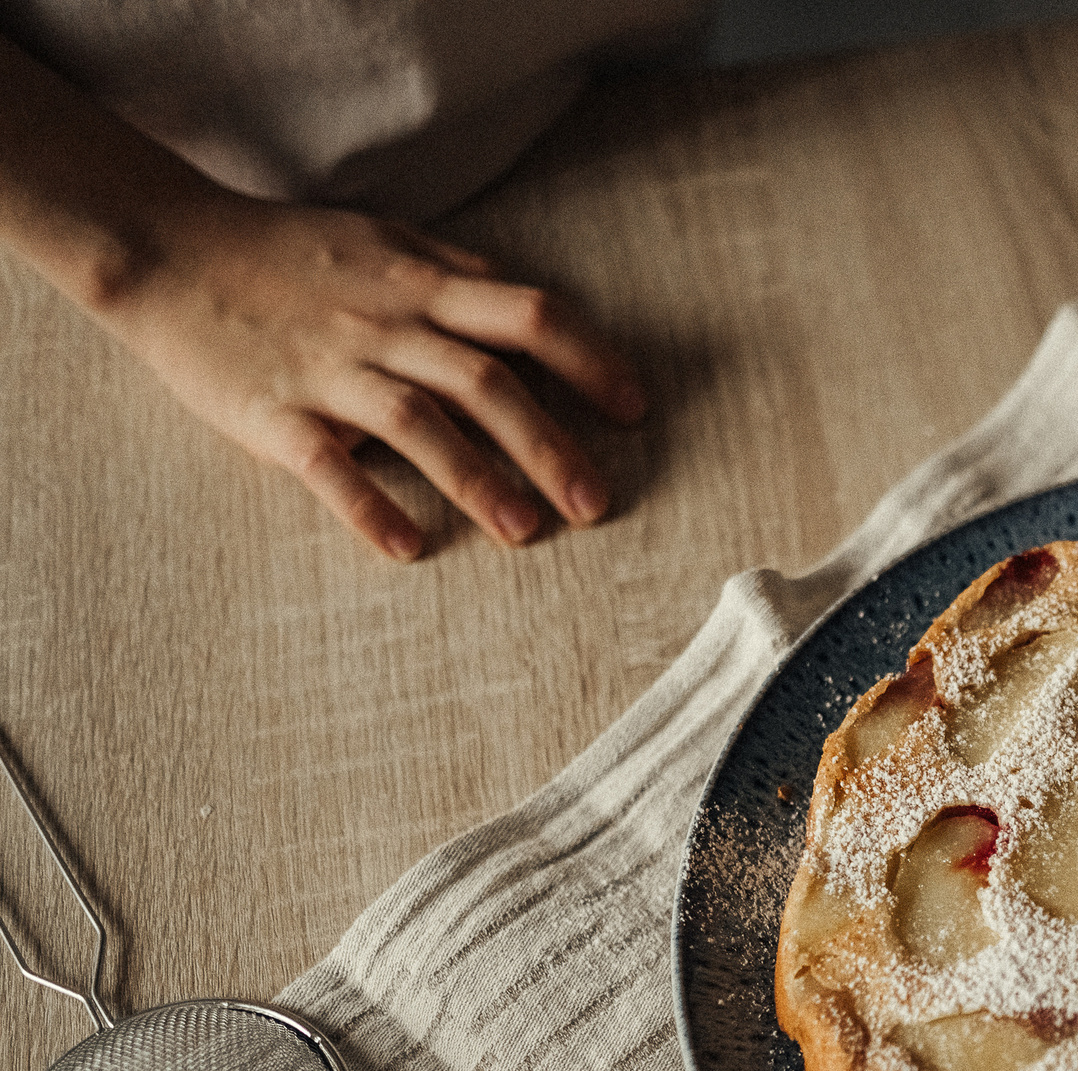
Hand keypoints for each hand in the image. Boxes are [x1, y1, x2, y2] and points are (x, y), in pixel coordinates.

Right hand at [91, 192, 644, 559]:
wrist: (166, 247)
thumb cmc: (288, 253)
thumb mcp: (385, 240)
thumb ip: (458, 274)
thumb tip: (532, 308)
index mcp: (421, 284)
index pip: (530, 315)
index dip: (592, 361)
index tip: (636, 411)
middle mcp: (384, 325)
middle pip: (486, 382)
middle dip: (549, 445)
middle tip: (597, 505)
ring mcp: (327, 369)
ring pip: (417, 421)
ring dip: (477, 479)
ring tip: (527, 534)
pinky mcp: (271, 411)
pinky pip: (324, 464)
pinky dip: (366, 506)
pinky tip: (407, 548)